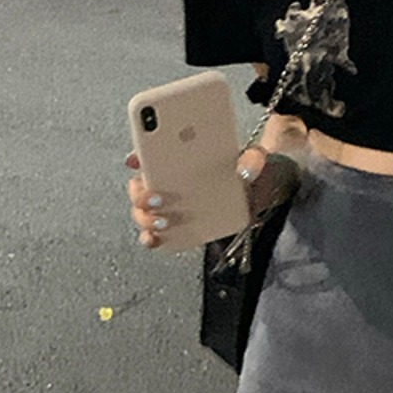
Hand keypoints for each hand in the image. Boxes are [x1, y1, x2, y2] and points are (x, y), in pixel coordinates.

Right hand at [124, 146, 295, 248]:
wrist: (256, 196)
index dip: (138, 156)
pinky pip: (155, 235)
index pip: (149, 154)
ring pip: (143, 213)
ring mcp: (170, 207)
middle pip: (139, 188)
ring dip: (146, 218)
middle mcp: (168, 182)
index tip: (136, 160)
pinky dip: (151, 238)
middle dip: (141, 194)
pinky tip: (156, 238)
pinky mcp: (176, 228)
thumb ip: (253, 159)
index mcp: (178, 159)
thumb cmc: (244, 172)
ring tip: (162, 222)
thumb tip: (244, 170)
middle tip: (157, 198)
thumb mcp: (253, 158)